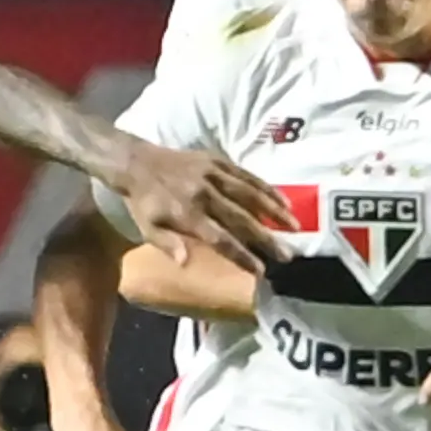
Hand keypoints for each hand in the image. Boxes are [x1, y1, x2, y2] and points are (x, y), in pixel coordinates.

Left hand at [118, 143, 290, 270]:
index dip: (241, 255)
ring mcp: (213, 175)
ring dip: (274, 211)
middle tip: (287, 255)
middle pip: (241, 219)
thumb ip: (168, 244)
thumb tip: (186, 263)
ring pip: (250, 194)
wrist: (136, 162)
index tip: (261, 270)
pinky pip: (247, 175)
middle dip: (266, 239)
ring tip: (294, 226)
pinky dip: (266, 188)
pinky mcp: (218, 161)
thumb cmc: (144, 203)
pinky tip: (283, 200)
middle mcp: (204, 194)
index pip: (220, 238)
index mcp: (186, 214)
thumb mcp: (147, 228)